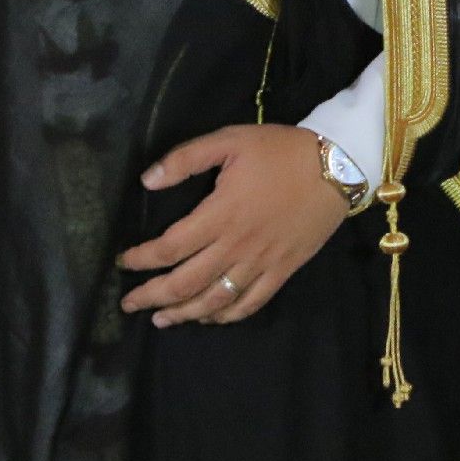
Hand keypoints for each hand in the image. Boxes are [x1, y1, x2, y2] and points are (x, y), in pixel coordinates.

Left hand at [119, 125, 346, 327]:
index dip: (141, 259)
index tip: (123, 262)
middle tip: (130, 304)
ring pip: (215, 300)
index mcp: (219, 214)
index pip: (169, 247)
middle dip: (152, 297)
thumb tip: (147, 181)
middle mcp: (236, 246)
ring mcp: (261, 263)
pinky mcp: (282, 271)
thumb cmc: (280, 151)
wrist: (336, 167)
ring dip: (184, 314)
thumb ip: (186, 158)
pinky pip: (250, 303)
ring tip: (161, 319)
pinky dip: (226, 316)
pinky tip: (210, 318)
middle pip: (185, 283)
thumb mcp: (230, 140)